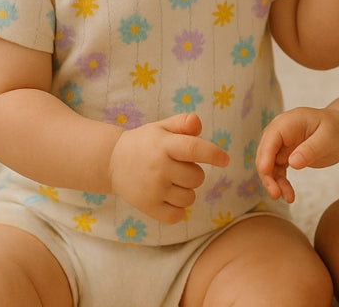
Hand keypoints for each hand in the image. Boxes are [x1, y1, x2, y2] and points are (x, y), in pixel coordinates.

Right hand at [108, 113, 229, 223]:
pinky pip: (176, 215)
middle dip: (194, 172)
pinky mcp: (147, 207)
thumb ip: (183, 123)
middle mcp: (159, 167)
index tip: (225, 160)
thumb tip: (198, 124)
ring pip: (189, 197)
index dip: (212, 154)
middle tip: (178, 166)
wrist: (113, 162)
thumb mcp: (162, 127)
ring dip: (186, 190)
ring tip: (172, 181)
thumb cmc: (146, 142)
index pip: (193, 148)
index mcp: (164, 145)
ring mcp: (153, 189)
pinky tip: (168, 197)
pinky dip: (177, 209)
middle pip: (196, 177)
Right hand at [255, 106, 338, 202]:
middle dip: (267, 174)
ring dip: (274, 182)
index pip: (271, 137)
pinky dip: (281, 183)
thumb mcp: (328, 138)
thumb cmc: (336, 130)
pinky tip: (289, 196)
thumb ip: (310, 149)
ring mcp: (282, 144)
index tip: (266, 173)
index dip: (265, 155)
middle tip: (276, 193)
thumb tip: (292, 163)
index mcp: (289, 122)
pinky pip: (277, 171)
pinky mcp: (285, 155)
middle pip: (265, 153)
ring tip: (287, 198)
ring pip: (269, 165)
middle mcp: (281, 131)